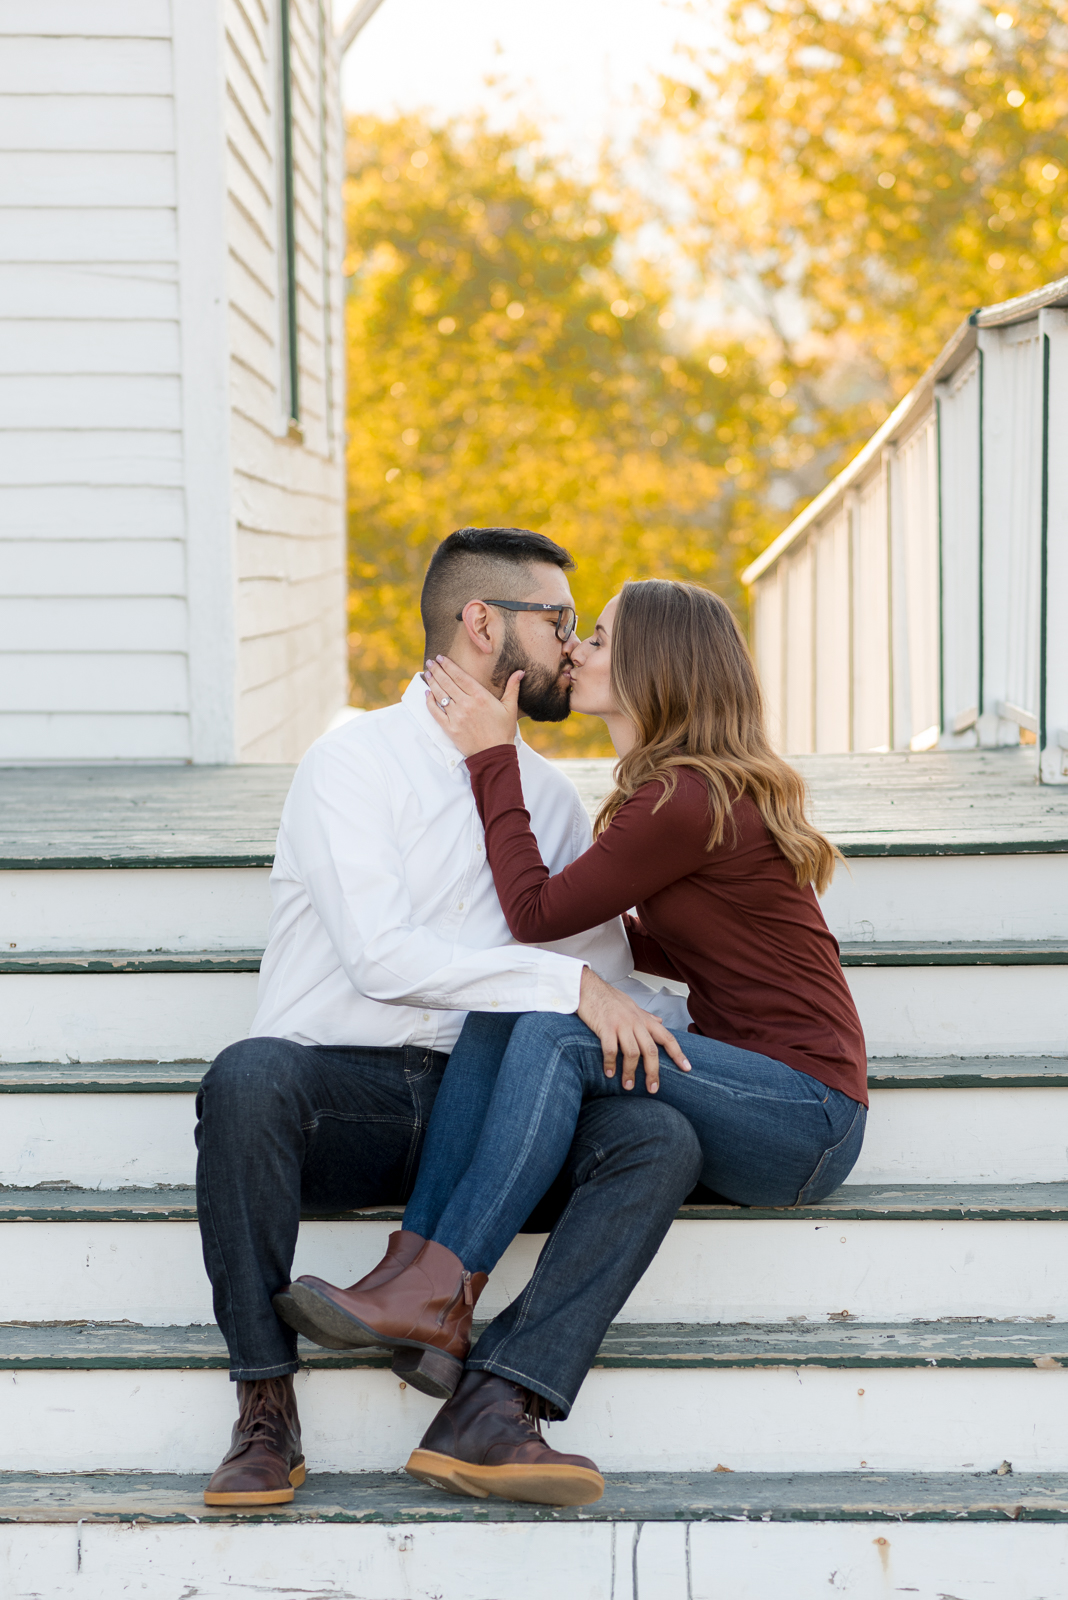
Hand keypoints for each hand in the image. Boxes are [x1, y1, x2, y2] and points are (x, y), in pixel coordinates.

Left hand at [424, 656, 521, 755]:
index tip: (442, 658)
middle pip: (448, 682)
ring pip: (440, 695)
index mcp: (480, 697)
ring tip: (428, 674)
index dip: (449, 666)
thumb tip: (520, 672)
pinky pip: (436, 713)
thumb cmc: (503, 731)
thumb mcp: (510, 708)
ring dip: (432, 683)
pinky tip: (427, 694)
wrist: (494, 755)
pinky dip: (430, 702)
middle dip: (438, 670)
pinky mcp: (450, 728)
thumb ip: (513, 688)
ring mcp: (456, 716)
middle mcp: (466, 704)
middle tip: (431, 662)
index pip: (460, 676)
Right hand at [577, 967, 690, 1093]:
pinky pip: (611, 1050)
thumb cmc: (610, 999)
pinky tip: (609, 1073)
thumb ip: (647, 1017)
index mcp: (644, 1020)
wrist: (590, 987)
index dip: (678, 1053)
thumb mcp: (633, 1006)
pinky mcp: (605, 1027)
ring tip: (628, 1086)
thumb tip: (661, 1022)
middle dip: (653, 1072)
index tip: (687, 1068)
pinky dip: (610, 1064)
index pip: (667, 1038)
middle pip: (651, 1051)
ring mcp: (621, 1025)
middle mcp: (635, 1022)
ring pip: (632, 1053)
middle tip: (652, 1088)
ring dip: (630, 1072)